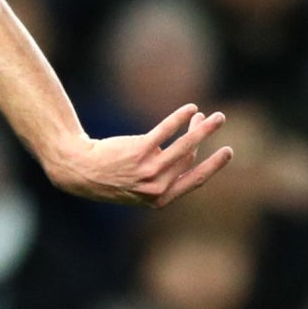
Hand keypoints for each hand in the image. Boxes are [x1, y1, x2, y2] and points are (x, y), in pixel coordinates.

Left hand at [48, 106, 232, 206]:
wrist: (79, 171)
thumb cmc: (110, 177)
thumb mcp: (139, 186)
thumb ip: (164, 176)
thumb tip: (189, 152)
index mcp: (159, 199)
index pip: (194, 180)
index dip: (213, 166)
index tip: (228, 152)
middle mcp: (156, 187)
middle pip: (189, 157)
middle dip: (203, 136)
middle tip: (216, 120)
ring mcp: (148, 170)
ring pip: (185, 146)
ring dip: (203, 128)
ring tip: (214, 116)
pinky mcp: (138, 150)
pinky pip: (166, 131)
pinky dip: (180, 118)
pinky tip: (190, 109)